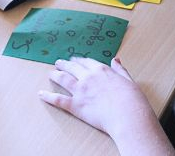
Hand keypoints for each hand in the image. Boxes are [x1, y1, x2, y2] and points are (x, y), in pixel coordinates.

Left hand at [39, 58, 174, 155]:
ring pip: (63, 79)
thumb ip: (120, 69)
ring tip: (50, 73)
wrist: (128, 116)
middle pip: (72, 67)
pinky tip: (41, 94)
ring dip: (55, 75)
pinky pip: (58, 99)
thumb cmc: (132, 100)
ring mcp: (80, 91)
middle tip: (59, 63)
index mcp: (101, 70)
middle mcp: (88, 77)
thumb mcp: (128, 80)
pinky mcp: (76, 105)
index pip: (86, 62)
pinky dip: (48, 96)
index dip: (79, 60)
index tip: (75, 59)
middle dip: (65, 64)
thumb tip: (116, 59)